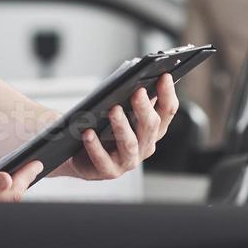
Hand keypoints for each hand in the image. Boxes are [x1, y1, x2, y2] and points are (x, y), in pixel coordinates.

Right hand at [0, 161, 43, 201]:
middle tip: (35, 167)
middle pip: (10, 200)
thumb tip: (6, 180)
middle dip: (23, 183)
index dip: (25, 178)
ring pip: (2, 204)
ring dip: (13, 189)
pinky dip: (0, 195)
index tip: (37, 164)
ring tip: (21, 175)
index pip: (11, 194)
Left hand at [55, 74, 177, 180]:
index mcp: (152, 129)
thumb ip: (133, 98)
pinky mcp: (109, 171)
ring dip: (122, 126)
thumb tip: (140, 76)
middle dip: (144, 108)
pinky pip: (102, 159)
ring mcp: (128, 161)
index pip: (167, 111)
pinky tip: (88, 133)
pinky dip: (95, 146)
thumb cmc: (104, 128)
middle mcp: (145, 146)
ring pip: (130, 144)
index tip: (165, 76)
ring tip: (113, 110)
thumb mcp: (122, 110)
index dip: (168, 94)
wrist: (80, 155)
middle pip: (150, 126)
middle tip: (137, 92)